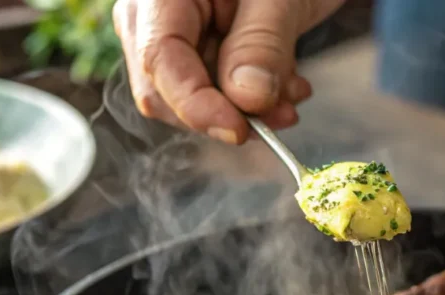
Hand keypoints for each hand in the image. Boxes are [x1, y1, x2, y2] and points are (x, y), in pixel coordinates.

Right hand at [113, 0, 345, 143]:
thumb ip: (262, 44)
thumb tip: (246, 99)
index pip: (159, 58)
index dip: (195, 104)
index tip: (238, 130)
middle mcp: (153, 14)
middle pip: (166, 89)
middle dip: (226, 112)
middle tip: (281, 113)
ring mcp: (170, 36)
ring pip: (190, 101)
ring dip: (246, 111)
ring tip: (292, 91)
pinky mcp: (195, 54)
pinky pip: (211, 95)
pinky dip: (252, 102)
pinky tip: (285, 85)